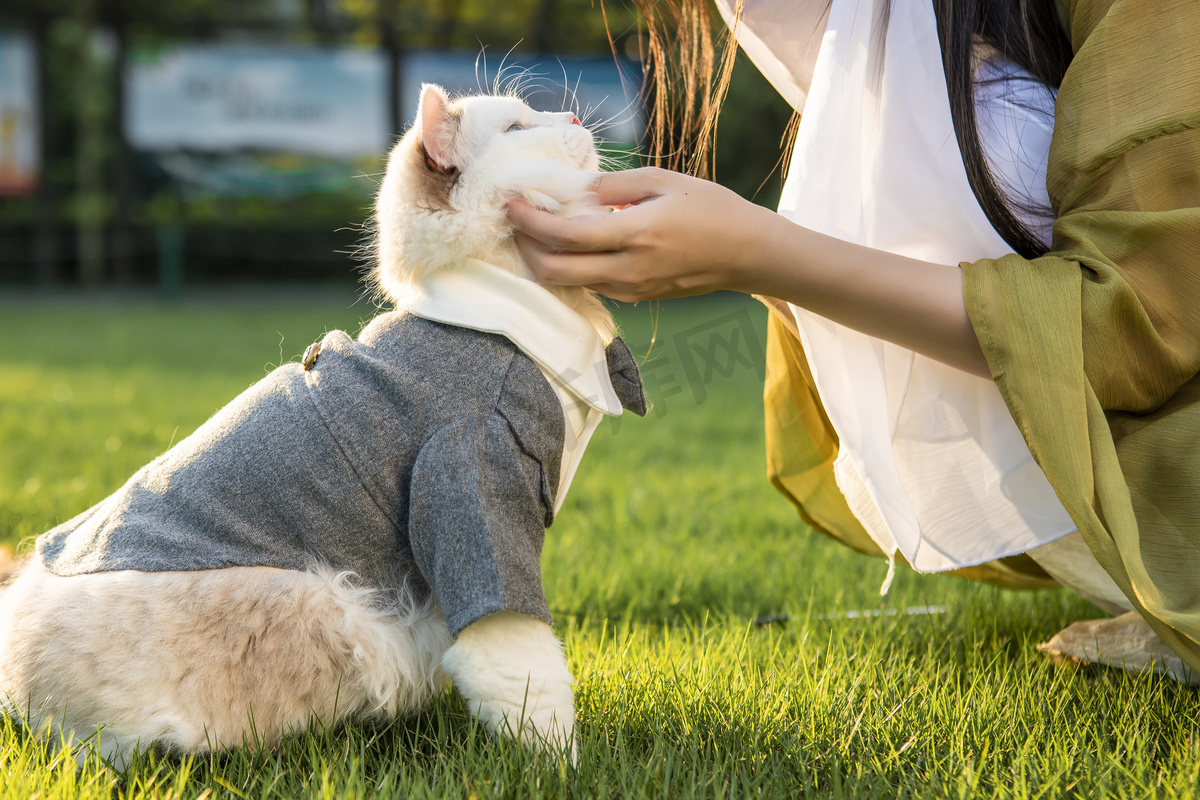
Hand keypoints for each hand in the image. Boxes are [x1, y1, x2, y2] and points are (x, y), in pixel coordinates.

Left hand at [507, 167, 780, 301]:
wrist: (748, 254)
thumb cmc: (712, 209)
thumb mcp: (664, 180)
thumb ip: (613, 185)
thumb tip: (573, 189)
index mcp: (634, 234)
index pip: (564, 235)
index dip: (529, 221)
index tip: (510, 203)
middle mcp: (627, 270)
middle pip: (555, 272)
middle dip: (525, 248)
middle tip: (516, 221)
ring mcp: (632, 290)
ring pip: (570, 283)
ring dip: (545, 259)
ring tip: (538, 230)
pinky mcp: (637, 298)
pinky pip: (591, 285)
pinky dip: (570, 267)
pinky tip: (572, 244)